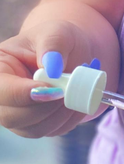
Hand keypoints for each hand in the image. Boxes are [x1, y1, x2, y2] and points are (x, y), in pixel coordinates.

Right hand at [0, 21, 95, 136]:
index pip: (1, 91)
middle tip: (69, 91)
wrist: (72, 53)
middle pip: (12, 117)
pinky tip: (76, 102)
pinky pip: (50, 131)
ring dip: (60, 115)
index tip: (55, 90)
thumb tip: (52, 68)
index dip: (25, 94)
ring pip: (33, 129)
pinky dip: (68, 120)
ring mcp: (16, 113)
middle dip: (46, 107)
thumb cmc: (59, 40)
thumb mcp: (58, 32)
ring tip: (75, 93)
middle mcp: (2, 95)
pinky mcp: (35, 124)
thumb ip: (53, 45)